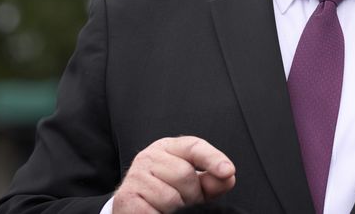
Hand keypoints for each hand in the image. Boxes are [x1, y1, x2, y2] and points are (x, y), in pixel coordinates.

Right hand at [112, 136, 236, 213]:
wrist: (133, 207)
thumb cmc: (167, 193)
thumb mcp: (192, 184)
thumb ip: (212, 180)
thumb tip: (227, 176)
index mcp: (168, 147)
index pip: (194, 147)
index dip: (212, 159)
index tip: (228, 171)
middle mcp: (149, 156)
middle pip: (184, 174)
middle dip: (192, 194)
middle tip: (185, 202)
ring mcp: (135, 176)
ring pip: (170, 196)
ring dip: (176, 210)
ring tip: (169, 209)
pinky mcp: (126, 198)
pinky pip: (154, 212)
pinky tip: (158, 213)